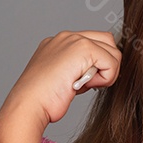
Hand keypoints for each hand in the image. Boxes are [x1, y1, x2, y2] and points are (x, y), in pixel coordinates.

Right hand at [0, 30, 121, 128]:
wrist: (29, 104)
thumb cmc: (42, 99)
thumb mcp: (63, 79)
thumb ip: (80, 69)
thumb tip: (99, 71)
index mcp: (60, 43)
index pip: (95, 42)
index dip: (98, 64)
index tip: (84, 82)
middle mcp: (67, 37)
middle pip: (108, 42)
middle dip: (106, 65)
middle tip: (90, 84)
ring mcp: (74, 39)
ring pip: (113, 53)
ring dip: (106, 73)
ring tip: (85, 85)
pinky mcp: (83, 48)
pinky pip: (112, 63)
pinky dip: (106, 78)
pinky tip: (86, 86)